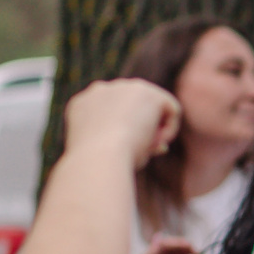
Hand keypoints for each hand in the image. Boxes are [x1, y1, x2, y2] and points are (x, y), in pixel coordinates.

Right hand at [64, 78, 181, 167]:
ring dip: (154, 130)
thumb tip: (161, 145)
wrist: (99, 157)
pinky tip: (156, 142)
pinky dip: (169, 130)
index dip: (123, 135)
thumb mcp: (110, 158)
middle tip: (139, 152)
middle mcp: (100, 91)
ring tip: (145, 148)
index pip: (111, 116)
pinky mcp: (147, 91)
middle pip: (132, 109)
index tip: (124, 154)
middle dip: (140, 129)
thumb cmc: (101, 166)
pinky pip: (171, 109)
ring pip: (152, 108)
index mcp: (82, 105)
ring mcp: (123, 87)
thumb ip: (130, 146)